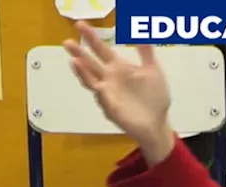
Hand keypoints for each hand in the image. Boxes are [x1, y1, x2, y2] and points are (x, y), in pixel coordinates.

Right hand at [63, 22, 173, 163]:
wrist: (157, 122)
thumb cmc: (154, 97)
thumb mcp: (153, 70)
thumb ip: (146, 53)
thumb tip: (142, 33)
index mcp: (118, 67)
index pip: (101, 49)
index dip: (91, 37)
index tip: (80, 25)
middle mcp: (109, 79)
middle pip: (90, 63)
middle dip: (79, 53)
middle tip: (67, 42)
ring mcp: (108, 94)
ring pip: (91, 81)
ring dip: (82, 72)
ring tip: (74, 61)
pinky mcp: (111, 108)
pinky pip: (103, 100)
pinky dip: (99, 93)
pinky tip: (98, 87)